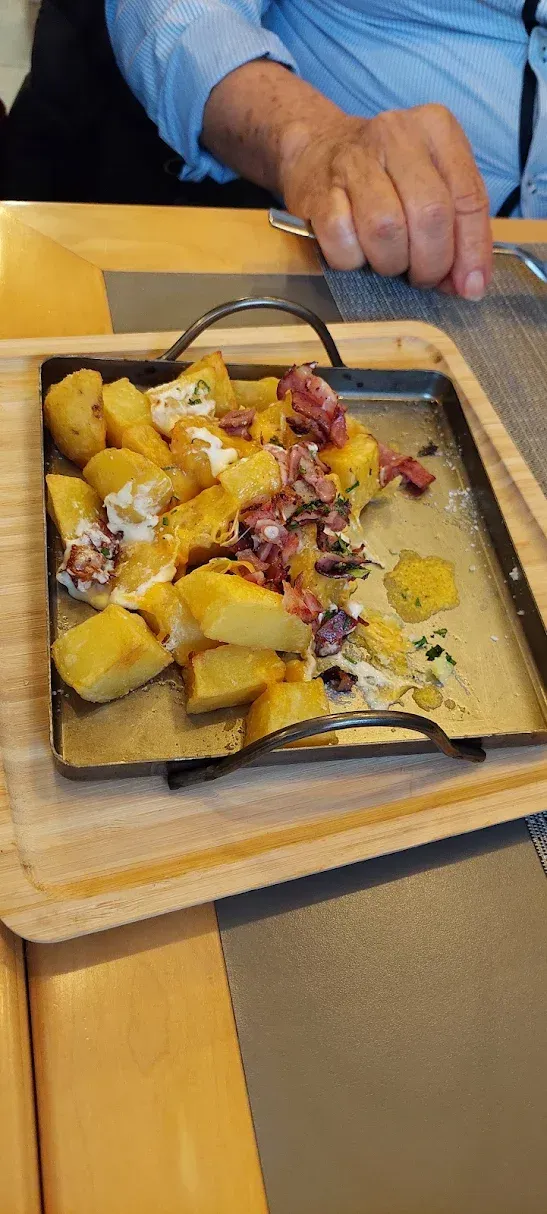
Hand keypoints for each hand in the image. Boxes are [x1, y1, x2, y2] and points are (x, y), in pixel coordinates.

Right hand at [279, 105, 491, 298]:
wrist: (317, 149)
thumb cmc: (386, 176)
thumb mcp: (433, 184)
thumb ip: (458, 229)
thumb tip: (470, 284)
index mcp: (436, 129)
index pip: (468, 197)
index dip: (473, 251)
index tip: (470, 286)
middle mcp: (396, 135)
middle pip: (430, 214)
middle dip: (431, 261)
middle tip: (423, 276)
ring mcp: (353, 160)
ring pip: (386, 229)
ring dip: (391, 262)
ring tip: (388, 261)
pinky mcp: (318, 191)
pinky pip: (343, 241)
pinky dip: (353, 260)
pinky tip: (356, 252)